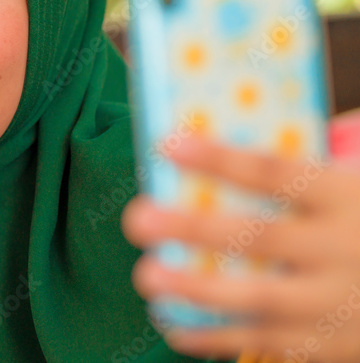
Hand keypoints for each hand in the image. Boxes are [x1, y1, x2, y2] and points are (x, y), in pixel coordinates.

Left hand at [122, 126, 359, 361]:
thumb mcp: (354, 187)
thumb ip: (309, 165)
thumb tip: (239, 133)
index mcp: (344, 197)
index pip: (275, 171)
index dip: (219, 158)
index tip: (167, 144)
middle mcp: (340, 250)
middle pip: (258, 237)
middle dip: (193, 227)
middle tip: (138, 219)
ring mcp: (334, 303)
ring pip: (257, 298)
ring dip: (195, 290)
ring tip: (146, 276)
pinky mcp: (326, 343)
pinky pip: (263, 341)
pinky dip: (214, 336)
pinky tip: (170, 322)